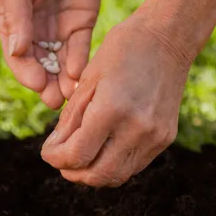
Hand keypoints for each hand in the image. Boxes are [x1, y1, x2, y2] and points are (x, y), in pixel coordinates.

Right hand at [0, 0, 101, 108]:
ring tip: (69, 95)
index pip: (17, 57)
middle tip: (54, 101)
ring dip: (64, 81)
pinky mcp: (81, 26)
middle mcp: (35, 34)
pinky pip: (80, 50)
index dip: (25, 72)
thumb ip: (17, 15)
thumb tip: (18, 50)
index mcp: (13, 25)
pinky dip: (79, 63)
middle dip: (46, 85)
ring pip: (60, 64)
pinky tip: (80, 74)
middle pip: (40, 67)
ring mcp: (59, 32)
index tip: (36, 83)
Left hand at [40, 15, 192, 186]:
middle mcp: (136, 129)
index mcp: (112, 109)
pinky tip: (102, 149)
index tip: (47, 152)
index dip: (55, 159)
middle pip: (97, 175)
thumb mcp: (87, 79)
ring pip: (117, 177)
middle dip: (72, 172)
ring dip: (93, 174)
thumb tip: (56, 149)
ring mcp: (154, 137)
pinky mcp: (165, 139)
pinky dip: (113, 164)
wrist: (168, 38)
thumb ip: (70, 119)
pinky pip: (134, 165)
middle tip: (61, 161)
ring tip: (80, 158)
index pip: (77, 155)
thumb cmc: (122, 50)